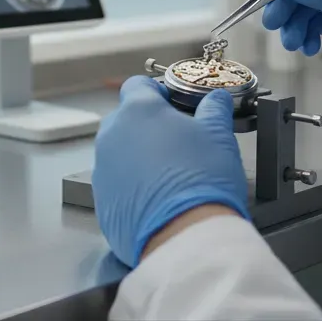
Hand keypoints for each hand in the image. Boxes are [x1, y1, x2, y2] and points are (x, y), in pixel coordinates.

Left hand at [91, 76, 249, 266]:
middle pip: (126, 119)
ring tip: (169, 174)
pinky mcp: (102, 201)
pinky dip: (132, 186)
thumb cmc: (202, 180)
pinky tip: (158, 198)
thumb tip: (217, 99)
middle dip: (148, 126)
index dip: (158, 92)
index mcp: (137, 111)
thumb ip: (214, 109)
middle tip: (177, 142)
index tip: (175, 104)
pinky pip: (117, 183)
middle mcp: (111, 136)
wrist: (185, 236)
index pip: (138, 85)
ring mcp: (103, 169)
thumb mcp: (219, 135)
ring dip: (139, 157)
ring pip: (119, 153)